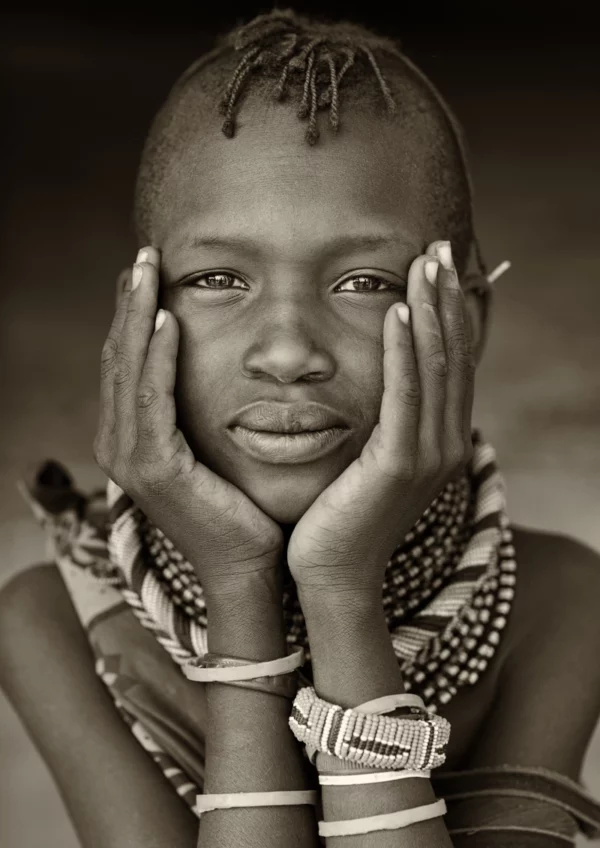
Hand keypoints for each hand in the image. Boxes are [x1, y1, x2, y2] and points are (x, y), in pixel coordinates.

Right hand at [93, 248, 283, 599]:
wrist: (246, 567)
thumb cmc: (238, 508)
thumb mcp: (210, 448)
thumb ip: (197, 410)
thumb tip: (212, 365)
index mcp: (132, 439)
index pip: (128, 363)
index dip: (134, 314)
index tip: (150, 272)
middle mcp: (120, 445)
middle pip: (120, 358)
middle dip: (130, 303)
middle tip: (144, 256)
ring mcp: (131, 459)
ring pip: (129, 370)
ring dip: (138, 315)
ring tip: (148, 270)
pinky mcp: (155, 469)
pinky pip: (154, 400)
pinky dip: (158, 357)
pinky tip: (169, 320)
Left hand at [287, 240, 474, 603]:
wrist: (330, 575)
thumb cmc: (339, 517)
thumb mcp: (368, 461)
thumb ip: (382, 422)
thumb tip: (375, 382)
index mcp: (438, 440)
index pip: (451, 364)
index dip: (449, 313)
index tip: (437, 268)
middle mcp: (444, 444)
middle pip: (452, 356)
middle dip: (446, 299)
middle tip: (438, 250)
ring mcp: (427, 456)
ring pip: (436, 368)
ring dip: (431, 311)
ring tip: (423, 264)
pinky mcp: (399, 465)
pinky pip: (405, 395)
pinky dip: (405, 351)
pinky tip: (398, 311)